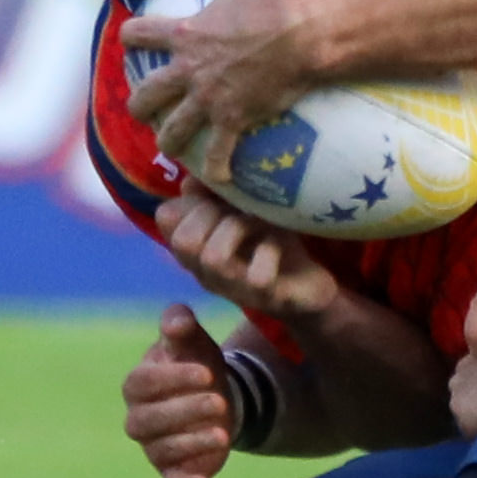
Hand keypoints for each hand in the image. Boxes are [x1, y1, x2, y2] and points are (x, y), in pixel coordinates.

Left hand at [121, 0, 331, 184]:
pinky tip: (218, 178)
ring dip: (167, 141)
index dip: (131, 38)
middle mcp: (188, 70)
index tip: (129, 43)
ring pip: (172, 129)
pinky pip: (218, 153)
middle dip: (139, 105)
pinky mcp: (231, 120)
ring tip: (167, 148)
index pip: (140, 34)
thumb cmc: (275, 5)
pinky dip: (216, 168)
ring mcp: (207, 98)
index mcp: (186, 36)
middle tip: (141, 110)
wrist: (301, 36)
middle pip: (146, 94)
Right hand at [124, 305, 244, 477]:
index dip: (173, 379)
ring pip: (162, 450)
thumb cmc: (196, 363)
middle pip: (148, 420)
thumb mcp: (192, 341)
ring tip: (223, 433)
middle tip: (219, 402)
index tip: (206, 374)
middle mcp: (139, 418)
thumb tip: (178, 318)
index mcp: (138, 384)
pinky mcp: (173, 470)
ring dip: (192, 444)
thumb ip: (182, 325)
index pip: (144, 383)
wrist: (217, 396)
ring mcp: (154, 446)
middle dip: (184, 411)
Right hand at [152, 188, 337, 327]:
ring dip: (238, 228)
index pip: (166, 217)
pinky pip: (257, 277)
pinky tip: (277, 242)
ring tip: (258, 222)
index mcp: (196, 249)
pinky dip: (269, 250)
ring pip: (214, 258)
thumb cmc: (270, 243)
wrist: (310, 286)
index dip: (191, 197)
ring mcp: (235, 288)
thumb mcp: (241, 211)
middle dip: (212, 213)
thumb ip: (212, 195)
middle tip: (238, 209)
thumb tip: (192, 179)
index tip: (218, 195)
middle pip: (184, 241)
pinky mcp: (268, 298)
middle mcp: (208, 272)